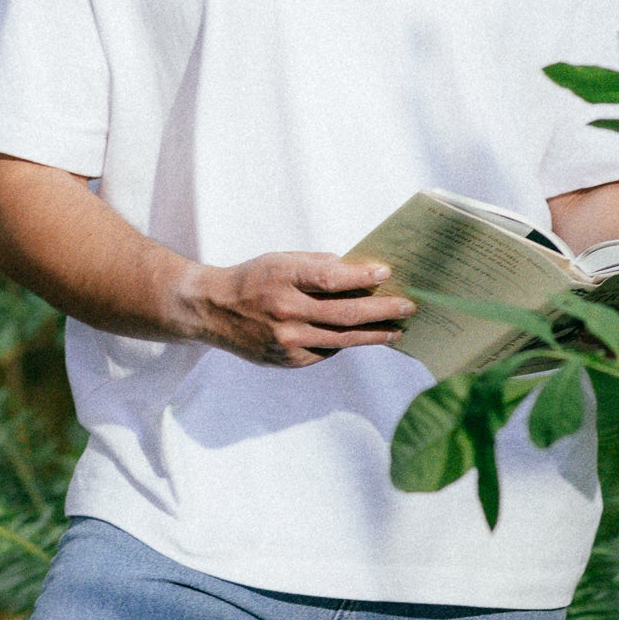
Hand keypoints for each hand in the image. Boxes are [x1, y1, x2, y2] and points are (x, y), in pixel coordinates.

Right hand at [178, 253, 415, 367]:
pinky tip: (360, 337)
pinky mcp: (285, 359)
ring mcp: (285, 339)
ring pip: (341, 340)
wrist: (211, 310)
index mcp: (282, 277)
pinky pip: (325, 352)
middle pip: (344, 314)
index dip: (361, 276)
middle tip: (407, 306)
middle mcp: (284, 310)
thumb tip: (361, 272)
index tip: (386, 272)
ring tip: (397, 330)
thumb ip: (317, 265)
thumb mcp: (280, 260)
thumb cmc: (252, 278)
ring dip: (374, 335)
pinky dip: (345, 344)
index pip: (330, 278)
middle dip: (382, 310)